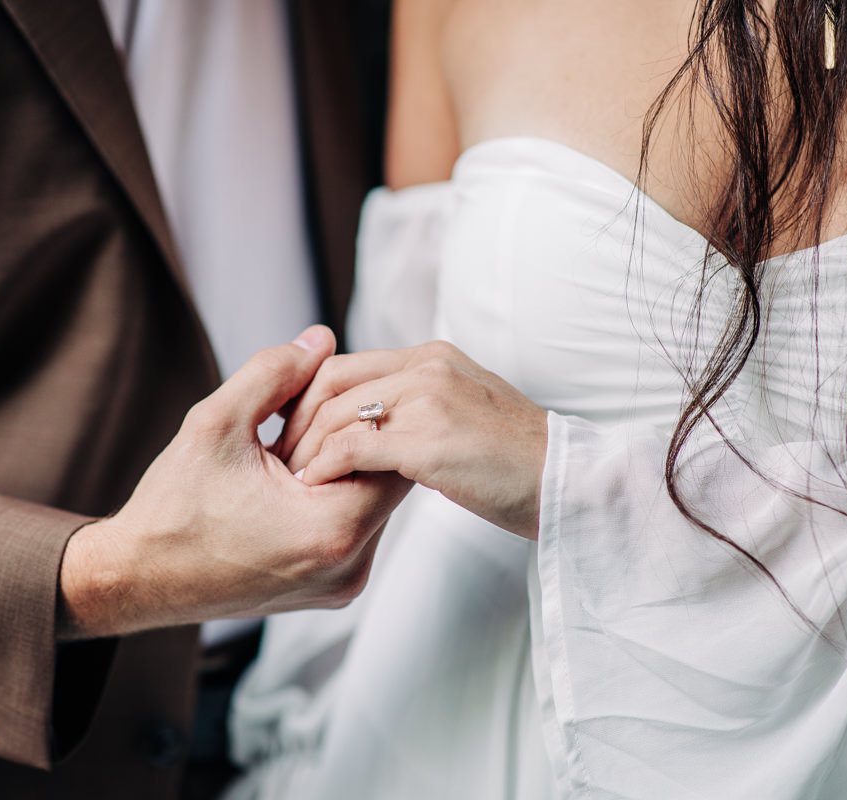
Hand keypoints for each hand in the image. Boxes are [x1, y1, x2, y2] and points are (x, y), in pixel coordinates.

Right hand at [57, 326, 411, 639]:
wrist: (138, 579)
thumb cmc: (172, 511)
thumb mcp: (217, 423)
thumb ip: (274, 373)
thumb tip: (321, 340)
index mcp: (331, 531)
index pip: (395, 454)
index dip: (363, 415)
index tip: (319, 405)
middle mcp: (348, 568)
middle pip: (390, 478)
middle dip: (354, 439)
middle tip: (300, 424)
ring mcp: (342, 584)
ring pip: (374, 500)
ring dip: (343, 468)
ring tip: (287, 456)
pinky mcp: (331, 588)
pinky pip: (354, 526)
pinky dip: (332, 496)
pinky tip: (287, 485)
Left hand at [275, 341, 546, 539]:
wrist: (566, 482)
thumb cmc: (516, 461)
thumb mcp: (465, 411)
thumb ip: (421, 404)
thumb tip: (376, 422)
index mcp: (432, 357)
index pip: (345, 364)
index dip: (307, 396)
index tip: (290, 430)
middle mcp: (427, 367)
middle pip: (332, 381)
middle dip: (296, 419)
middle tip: (280, 456)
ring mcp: (429, 399)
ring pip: (338, 413)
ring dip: (307, 448)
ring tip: (292, 479)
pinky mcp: (430, 440)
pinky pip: (354, 446)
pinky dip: (326, 466)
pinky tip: (315, 486)